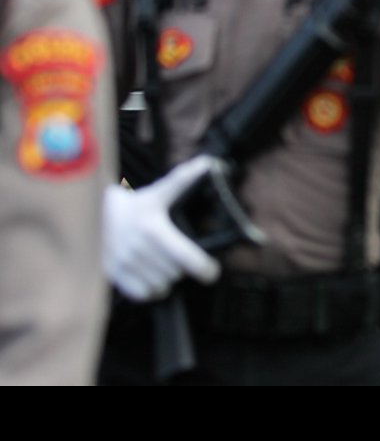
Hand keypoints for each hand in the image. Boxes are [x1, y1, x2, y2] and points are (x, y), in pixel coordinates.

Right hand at [103, 155, 221, 301]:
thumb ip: (183, 180)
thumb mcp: (158, 192)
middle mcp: (138, 248)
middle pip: (175, 273)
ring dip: (166, 279)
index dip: (205, 268)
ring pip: (161, 285)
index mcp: (154, 228)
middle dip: (180, 267)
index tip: (213, 271)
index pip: (188, 257)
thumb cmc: (131, 205)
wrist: (89, 214)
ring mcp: (123, 264)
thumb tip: (208, 163)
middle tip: (177, 256)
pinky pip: (143, 294)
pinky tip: (150, 275)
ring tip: (163, 264)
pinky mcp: (112, 275)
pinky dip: (151, 289)